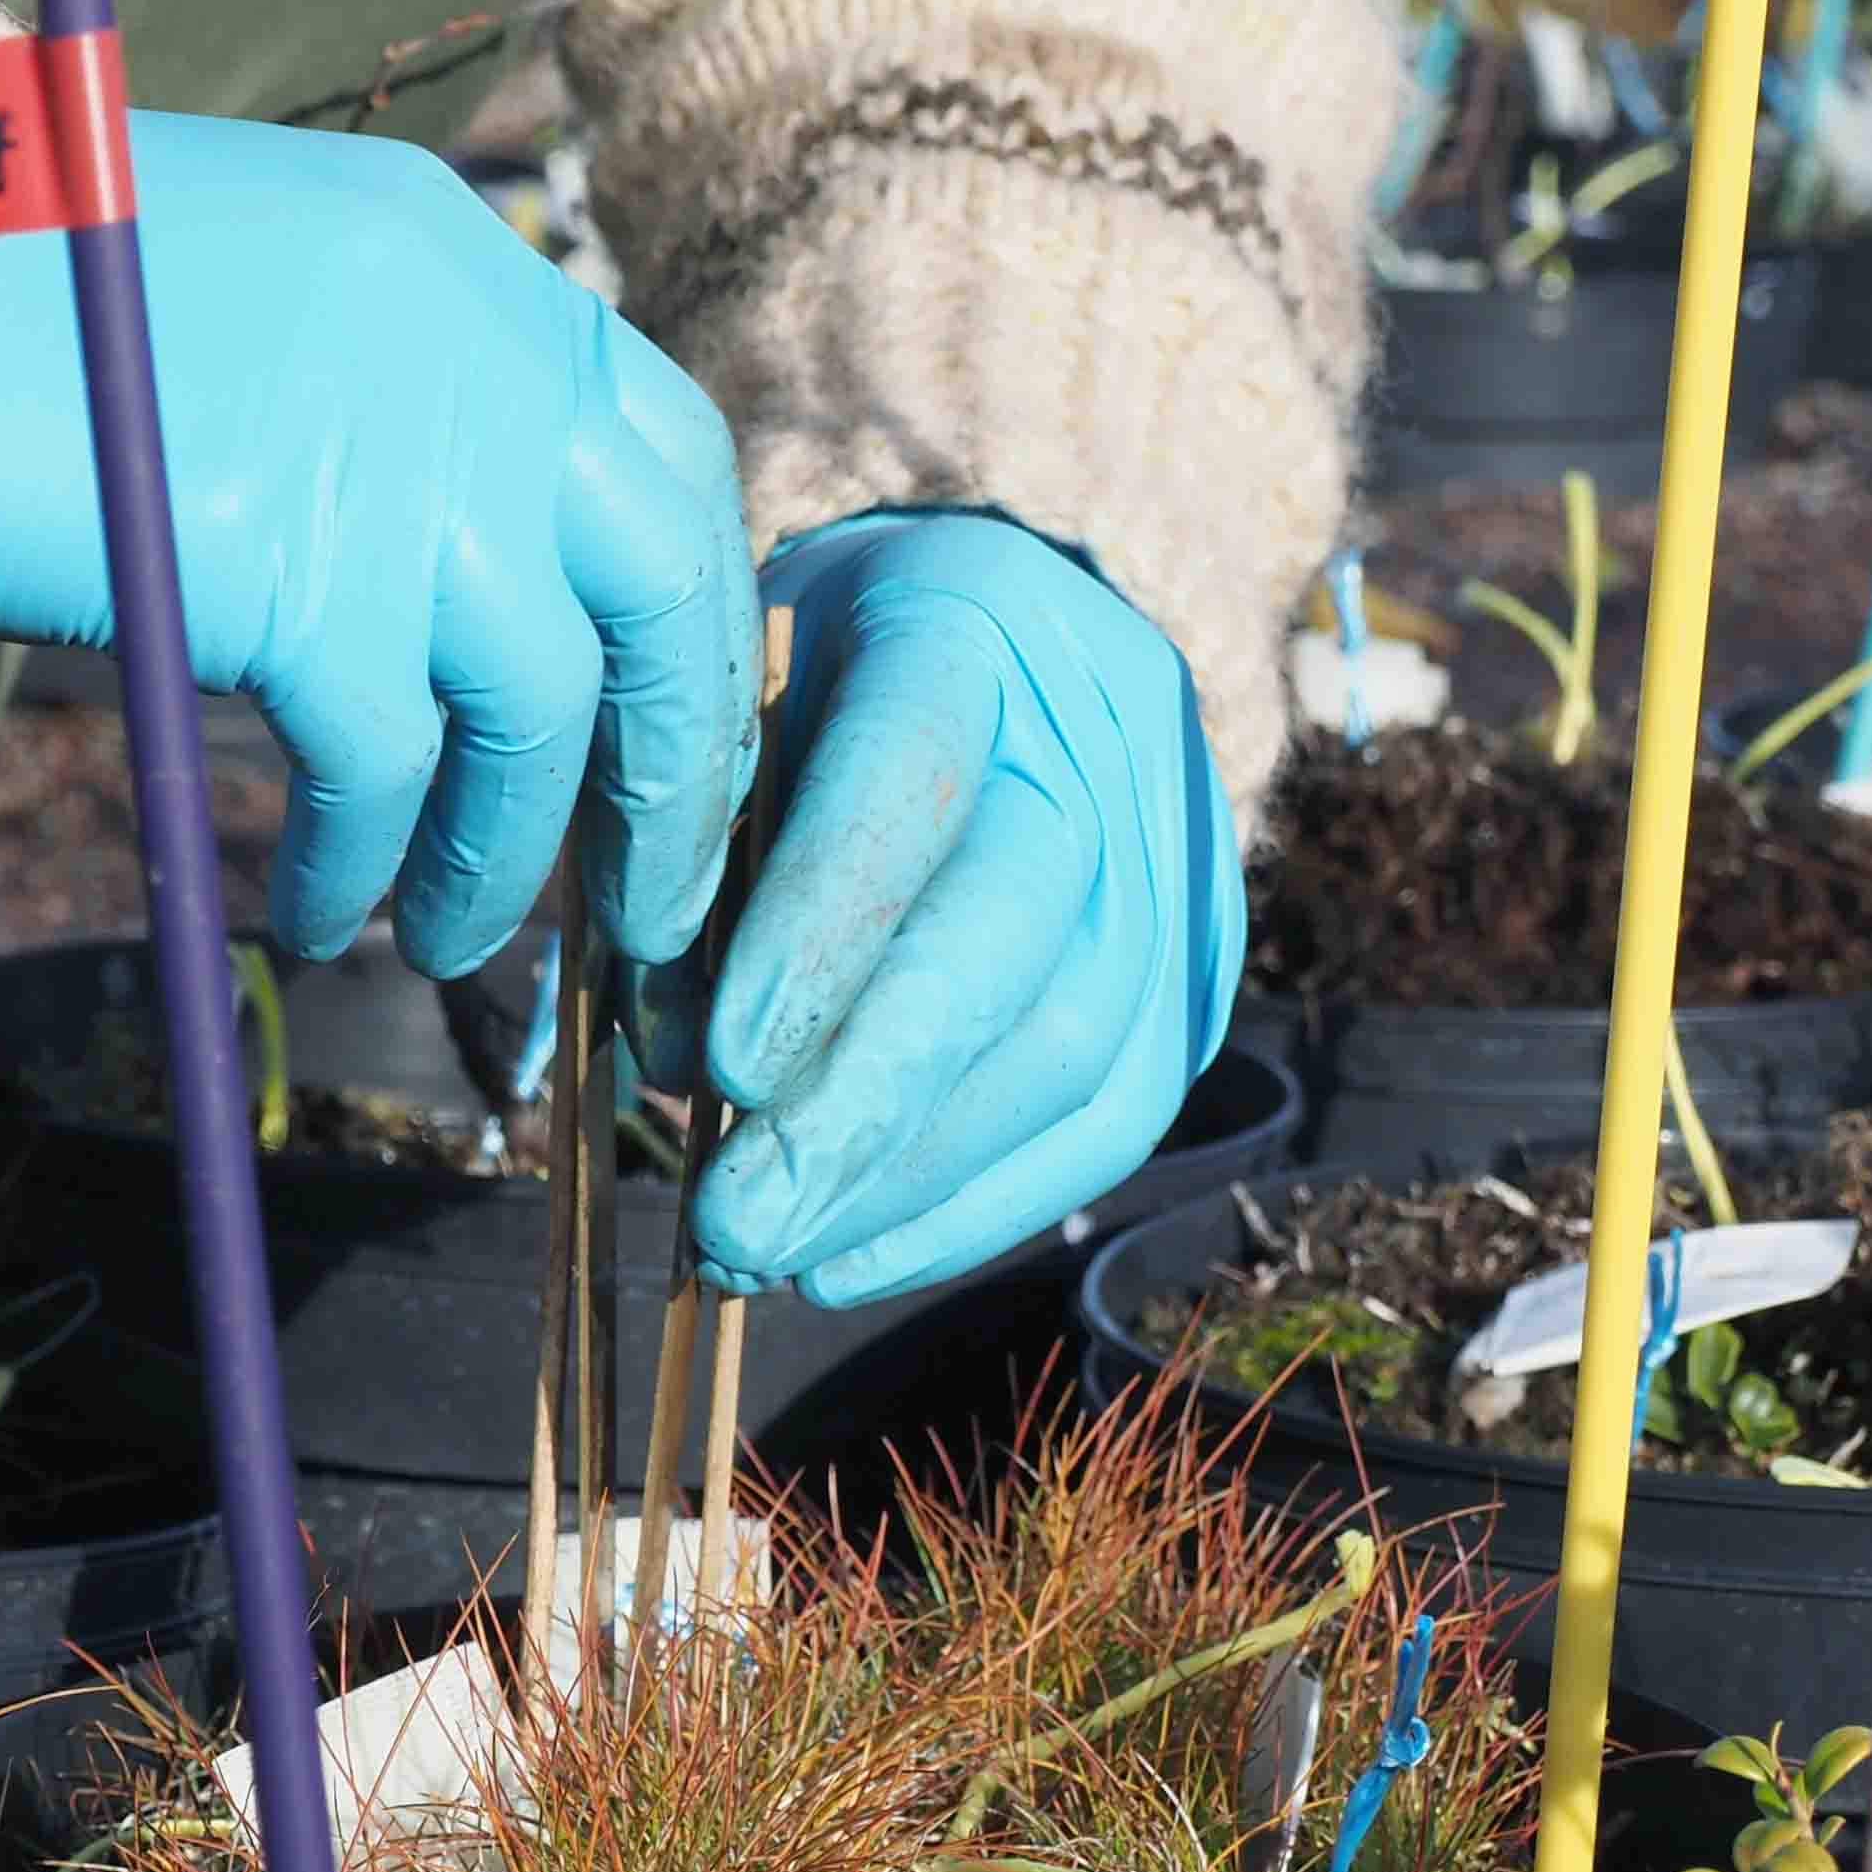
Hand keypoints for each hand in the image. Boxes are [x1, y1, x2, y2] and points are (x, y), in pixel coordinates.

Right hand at [0, 115, 755, 974]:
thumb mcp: (243, 301)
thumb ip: (377, 398)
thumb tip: (463, 573)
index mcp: (459, 256)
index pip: (669, 450)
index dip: (692, 611)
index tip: (674, 725)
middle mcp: (465, 340)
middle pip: (660, 586)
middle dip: (677, 765)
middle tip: (650, 898)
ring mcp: (396, 448)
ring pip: (537, 705)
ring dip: (503, 850)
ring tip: (455, 942)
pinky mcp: (298, 566)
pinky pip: (382, 766)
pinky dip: (363, 860)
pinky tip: (313, 913)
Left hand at [665, 509, 1240, 1306]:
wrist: (996, 632)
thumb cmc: (809, 665)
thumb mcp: (723, 691)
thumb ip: (684, 842)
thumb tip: (670, 1063)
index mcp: (968, 613)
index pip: (911, 770)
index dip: (825, 923)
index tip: (722, 1065)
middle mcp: (1104, 726)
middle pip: (1012, 935)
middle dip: (865, 1103)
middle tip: (736, 1223)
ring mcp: (1180, 848)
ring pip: (1075, 1046)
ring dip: (910, 1183)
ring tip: (768, 1254)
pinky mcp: (1200, 961)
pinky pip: (1114, 1115)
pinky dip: (978, 1206)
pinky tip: (852, 1258)